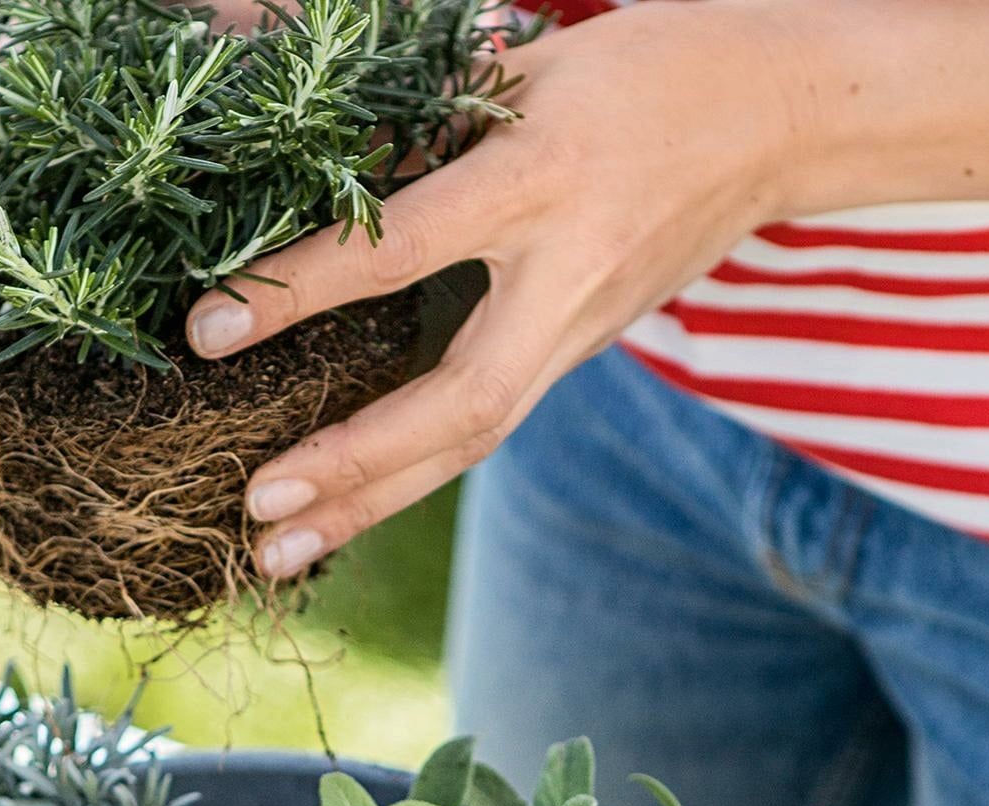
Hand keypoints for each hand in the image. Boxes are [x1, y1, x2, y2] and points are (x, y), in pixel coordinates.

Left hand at [187, 1, 814, 577]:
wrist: (780, 117)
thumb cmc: (643, 70)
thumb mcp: (527, 69)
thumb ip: (421, 125)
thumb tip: (303, 177)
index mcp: (540, 178)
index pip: (400, 247)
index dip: (301, 289)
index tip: (208, 332)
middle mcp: (563, 277)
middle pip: (458, 405)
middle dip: (355, 464)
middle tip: (259, 507)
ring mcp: (579, 333)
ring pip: (472, 441)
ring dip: (372, 505)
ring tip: (282, 553)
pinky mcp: (579, 357)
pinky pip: (484, 427)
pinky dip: (409, 474)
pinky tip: (343, 508)